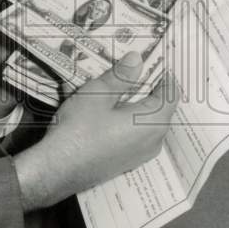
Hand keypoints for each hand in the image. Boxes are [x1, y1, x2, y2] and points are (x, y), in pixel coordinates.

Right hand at [13, 50, 177, 209]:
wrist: (57, 170)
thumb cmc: (79, 130)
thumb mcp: (98, 94)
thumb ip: (121, 76)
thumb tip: (137, 59)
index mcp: (152, 122)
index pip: (171, 93)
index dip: (164, 73)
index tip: (154, 57)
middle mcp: (154, 140)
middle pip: (159, 107)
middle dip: (147, 86)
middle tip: (131, 67)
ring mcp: (140, 154)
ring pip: (145, 120)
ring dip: (135, 102)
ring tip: (115, 85)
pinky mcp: (126, 161)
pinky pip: (134, 133)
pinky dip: (126, 118)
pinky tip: (107, 108)